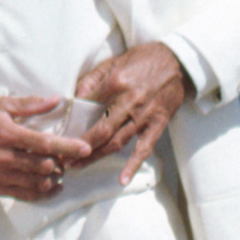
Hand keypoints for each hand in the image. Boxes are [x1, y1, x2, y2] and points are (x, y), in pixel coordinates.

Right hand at [0, 95, 91, 201]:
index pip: (44, 143)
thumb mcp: (0, 107)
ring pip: (38, 182)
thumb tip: (56, 100)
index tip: (84, 148)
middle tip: (67, 157)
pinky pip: (26, 195)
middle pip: (44, 165)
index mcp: (5, 133)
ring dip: (54, 177)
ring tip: (59, 169)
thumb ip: (30, 104)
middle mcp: (2, 156)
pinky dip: (44, 192)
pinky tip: (53, 186)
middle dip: (61, 162)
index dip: (68, 147)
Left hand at [74, 42, 190, 185]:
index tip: (60, 131)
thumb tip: (74, 97)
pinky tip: (122, 179)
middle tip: (63, 158)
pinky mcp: (158, 124)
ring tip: (78, 166)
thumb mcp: (114, 61)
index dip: (71, 120)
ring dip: (96, 156)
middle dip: (80, 146)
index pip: (86, 106)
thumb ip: (93, 78)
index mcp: (116, 83)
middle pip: (100, 131)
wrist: (179, 62)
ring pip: (117, 142)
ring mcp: (144, 116)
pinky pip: (144, 148)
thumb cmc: (144, 60)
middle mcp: (129, 102)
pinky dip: (133, 165)